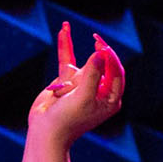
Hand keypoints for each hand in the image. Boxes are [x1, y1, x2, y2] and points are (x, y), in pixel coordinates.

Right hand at [27, 22, 124, 145]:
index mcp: (111, 100)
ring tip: (61, 98)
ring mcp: (84, 85)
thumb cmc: (67, 120)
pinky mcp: (68, 81)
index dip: (111, 58)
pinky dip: (65, 46)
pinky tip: (64, 29)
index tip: (102, 47)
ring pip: (80, 69)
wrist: (45, 132)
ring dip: (69, 81)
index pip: (116, 72)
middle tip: (96, 39)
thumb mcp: (83, 98)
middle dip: (88, 69)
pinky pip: (68, 59)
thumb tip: (100, 53)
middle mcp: (100, 91)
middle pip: (98, 68)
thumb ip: (92, 75)